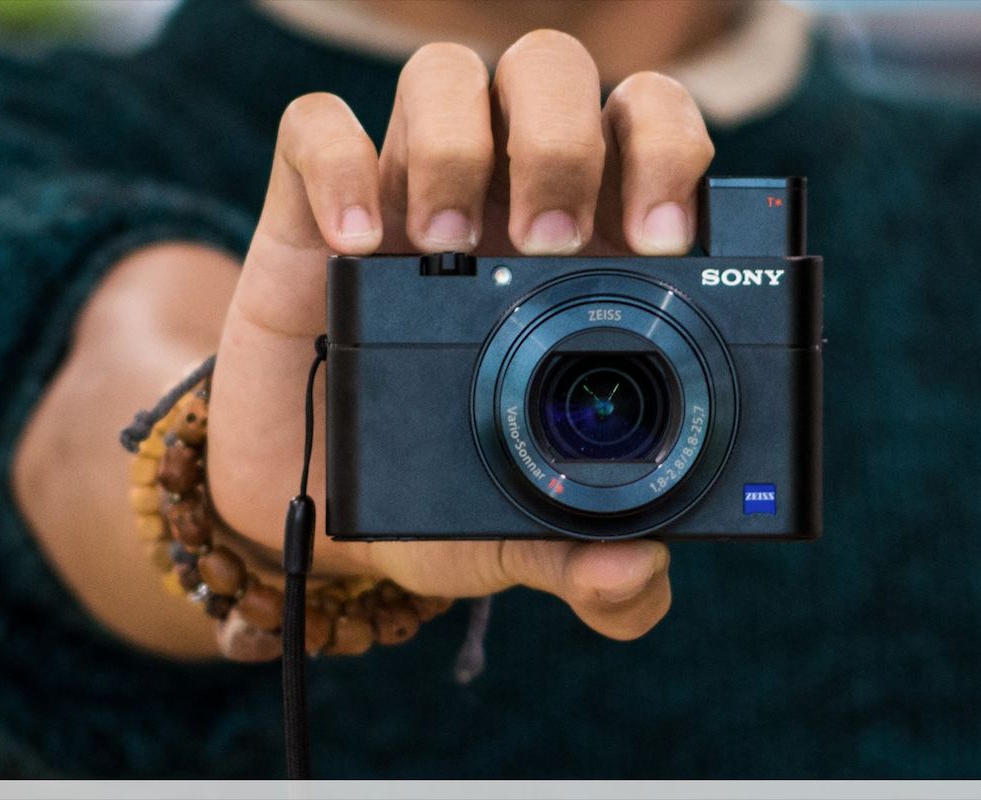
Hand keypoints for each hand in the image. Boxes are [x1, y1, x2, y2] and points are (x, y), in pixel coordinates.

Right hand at [208, 31, 714, 640]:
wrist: (308, 499)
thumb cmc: (432, 496)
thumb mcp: (515, 539)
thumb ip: (591, 570)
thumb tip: (639, 578)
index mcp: (583, 258)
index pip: (650, 135)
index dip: (671, 151)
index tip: (664, 242)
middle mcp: (504, 201)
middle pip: (554, 76)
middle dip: (568, 137)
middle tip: (556, 241)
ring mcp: (407, 194)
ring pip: (447, 75)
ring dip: (459, 140)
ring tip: (449, 245)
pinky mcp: (311, 208)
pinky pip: (315, 126)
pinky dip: (339, 161)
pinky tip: (356, 241)